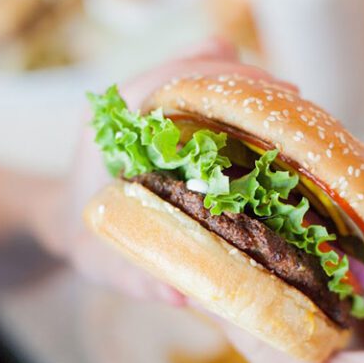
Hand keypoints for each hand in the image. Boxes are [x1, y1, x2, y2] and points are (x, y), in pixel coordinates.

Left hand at [37, 39, 295, 303]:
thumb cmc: (84, 238)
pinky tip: (269, 116)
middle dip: (248, 82)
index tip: (275, 96)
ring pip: (201, 70)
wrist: (66, 219)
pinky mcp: (163, 112)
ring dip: (247, 86)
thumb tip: (181, 295)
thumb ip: (132, 275)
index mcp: (108, 124)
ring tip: (292, 109)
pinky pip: (203, 88)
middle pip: (193, 68)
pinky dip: (238, 95)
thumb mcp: (98, 258)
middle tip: (297, 105)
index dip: (224, 81)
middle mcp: (128, 103)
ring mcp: (147, 102)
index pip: (168, 80)